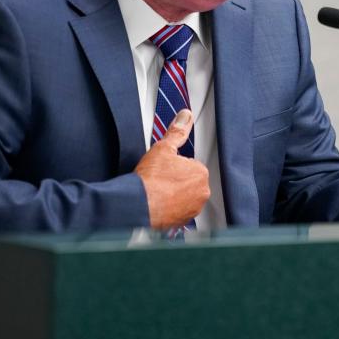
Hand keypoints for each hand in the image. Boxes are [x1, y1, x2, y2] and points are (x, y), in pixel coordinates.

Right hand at [134, 109, 209, 228]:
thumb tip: (185, 116)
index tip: (164, 168)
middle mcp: (201, 193)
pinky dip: (170, 208)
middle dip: (176, 180)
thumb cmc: (150, 180)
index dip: (175, 165)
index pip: (191, 165)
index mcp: (201, 173)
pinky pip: (178, 212)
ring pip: (184, 197)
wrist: (137, 206)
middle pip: (189, 181)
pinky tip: (157, 203)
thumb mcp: (163, 148)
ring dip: (174, 195)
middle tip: (160, 179)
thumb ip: (177, 132)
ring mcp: (193, 209)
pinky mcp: (182, 222)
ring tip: (158, 191)